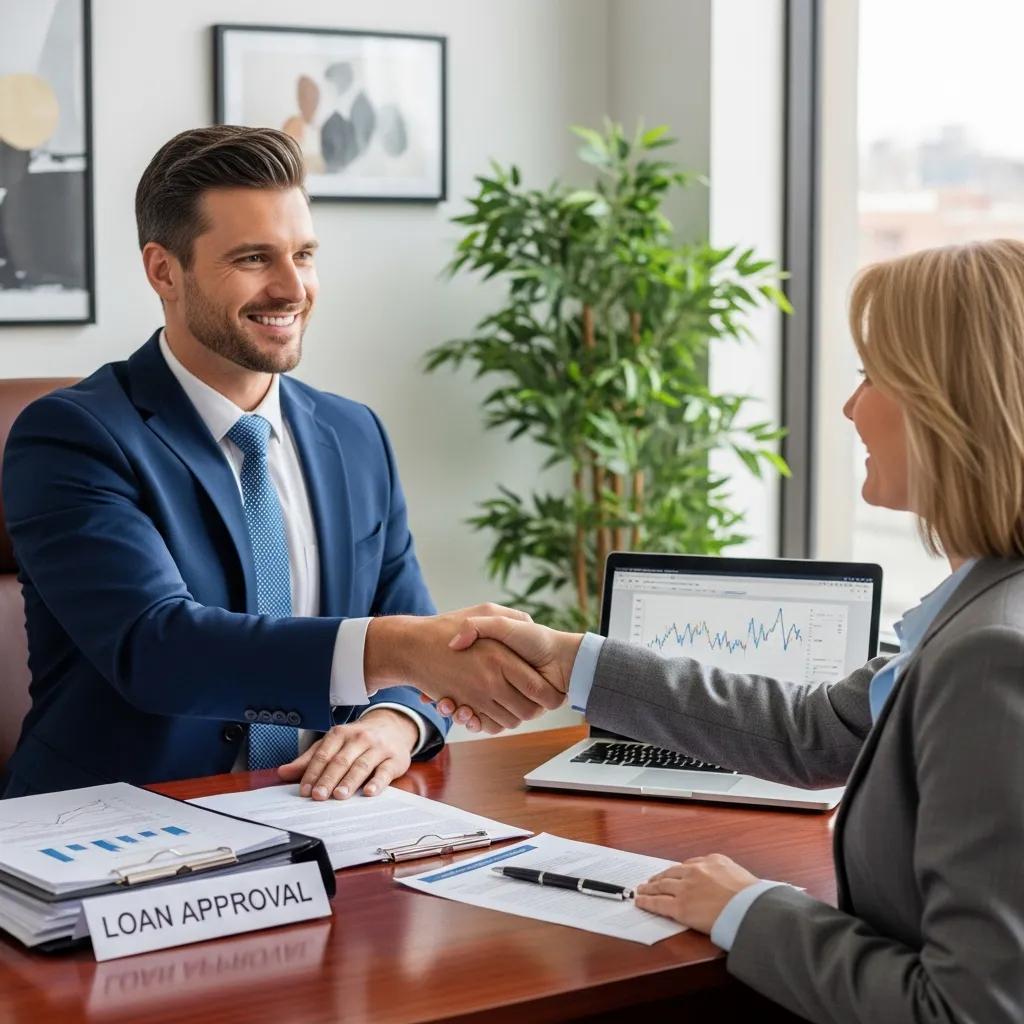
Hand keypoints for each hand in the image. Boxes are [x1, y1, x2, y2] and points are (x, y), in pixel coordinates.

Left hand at [277, 708, 417, 799]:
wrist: (393, 727)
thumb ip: (309, 759)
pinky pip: (385, 771)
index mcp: (340, 733)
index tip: (305, 790)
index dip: (313, 772)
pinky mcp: (394, 759)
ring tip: (339, 795)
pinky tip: (369, 792)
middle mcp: (359, 738)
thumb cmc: (358, 740)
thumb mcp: (333, 744)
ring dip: (349, 781)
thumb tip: (283, 772)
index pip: (324, 754)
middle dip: (328, 779)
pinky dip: (377, 782)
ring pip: (361, 765)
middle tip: (318, 796)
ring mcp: (378, 748)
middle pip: (341, 760)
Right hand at [365, 605, 563, 734]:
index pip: (539, 689)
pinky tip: (484, 708)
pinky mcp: (462, 708)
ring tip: (511, 700)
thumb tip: (531, 626)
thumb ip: (513, 618)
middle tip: (533, 698)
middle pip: (528, 712)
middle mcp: (490, 682)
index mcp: (501, 659)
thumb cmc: (446, 626)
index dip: (549, 693)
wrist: (407, 647)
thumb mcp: (485, 611)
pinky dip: (489, 723)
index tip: (550, 687)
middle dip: (534, 709)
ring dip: (512, 717)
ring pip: (509, 722)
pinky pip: (487, 726)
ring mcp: (476, 697)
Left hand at [634, 854, 760, 934]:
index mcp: (713, 861)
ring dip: (650, 887)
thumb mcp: (742, 876)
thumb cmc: (752, 898)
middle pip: (672, 873)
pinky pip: (659, 903)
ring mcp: (686, 888)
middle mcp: (696, 871)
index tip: (674, 874)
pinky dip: (647, 901)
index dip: (679, 872)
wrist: (749, 909)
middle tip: (652, 880)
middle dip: (660, 877)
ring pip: (662, 885)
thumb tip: (727, 881)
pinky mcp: (680, 907)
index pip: (690, 865)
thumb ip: (729, 874)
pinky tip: (640, 901)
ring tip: (643, 889)